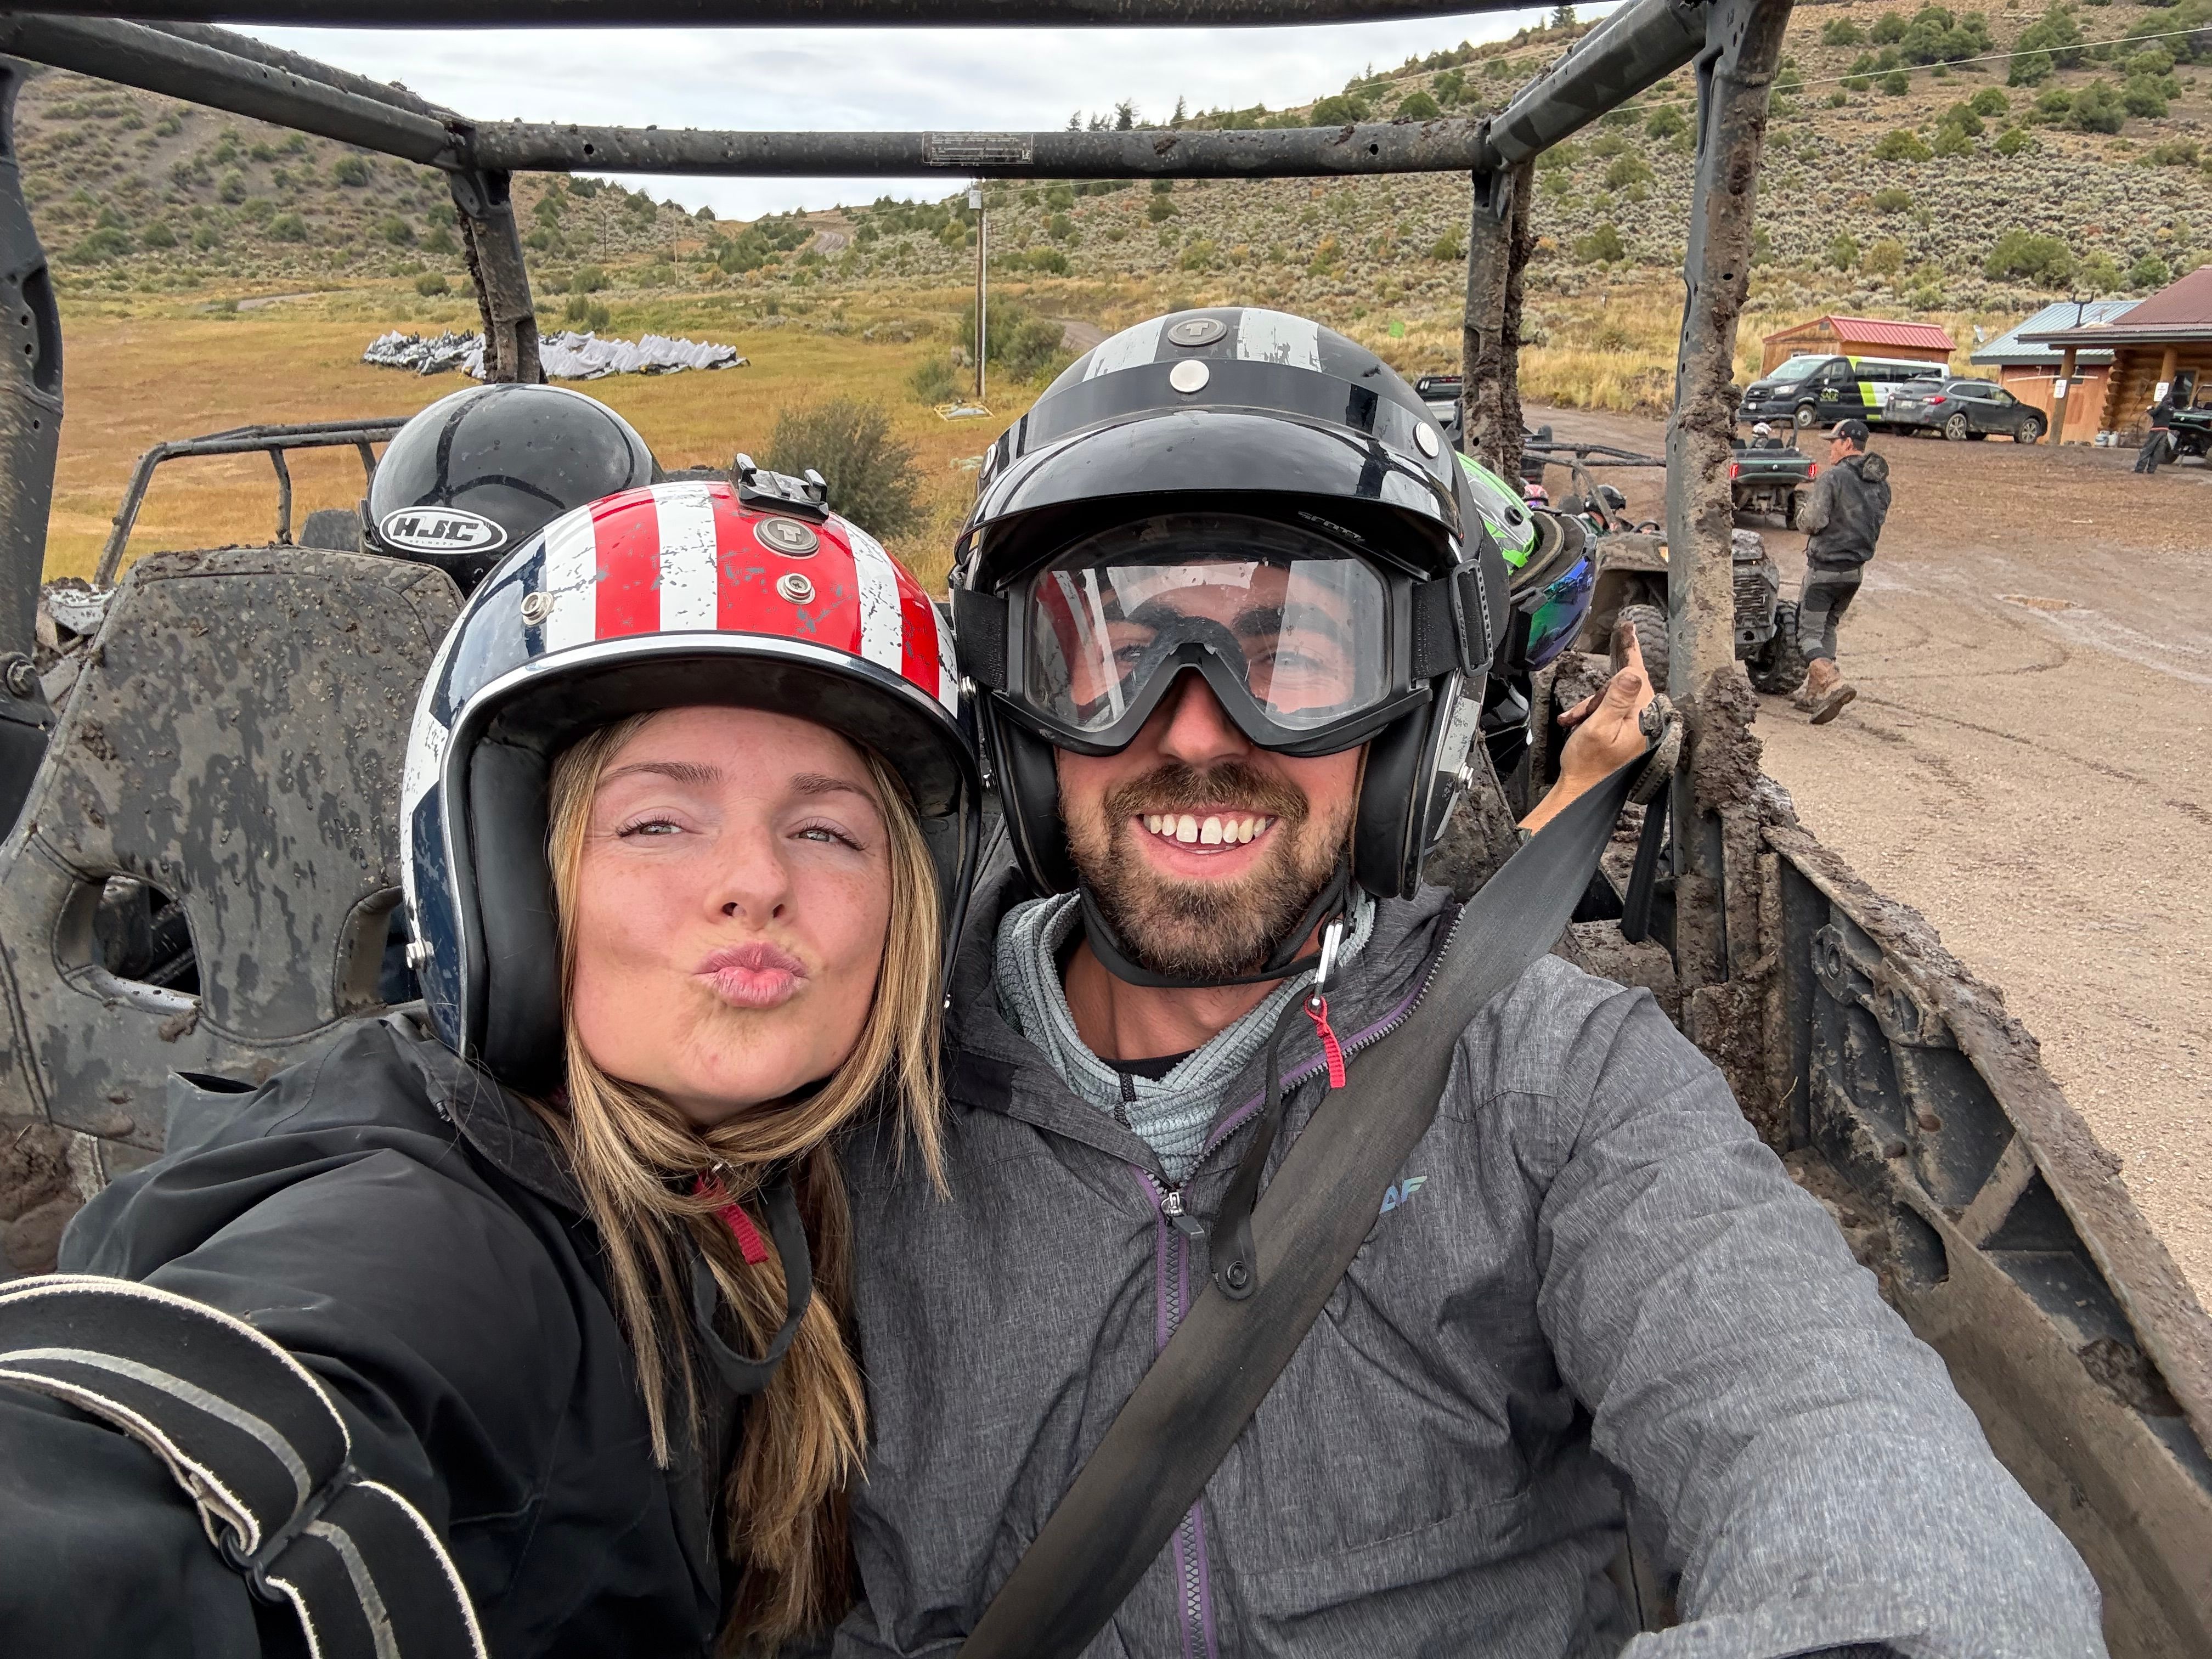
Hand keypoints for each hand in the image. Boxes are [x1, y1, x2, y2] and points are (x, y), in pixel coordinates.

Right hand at [1556, 624, 1655, 783]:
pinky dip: (1592, 715)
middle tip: (1581, 713)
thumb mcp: (1599, 727)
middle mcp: (1643, 721)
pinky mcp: (1626, 733)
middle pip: (1622, 687)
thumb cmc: (1587, 764)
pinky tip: (1578, 724)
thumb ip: (1616, 699)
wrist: (1581, 791)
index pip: (1638, 676)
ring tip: (1575, 722)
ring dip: (1591, 707)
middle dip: (1598, 696)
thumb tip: (1632, 673)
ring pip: (1613, 699)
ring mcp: (1635, 728)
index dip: (1631, 650)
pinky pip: (1610, 712)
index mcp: (1641, 718)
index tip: (1627, 629)